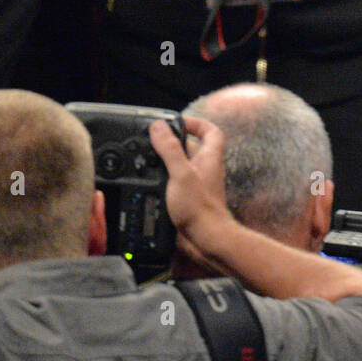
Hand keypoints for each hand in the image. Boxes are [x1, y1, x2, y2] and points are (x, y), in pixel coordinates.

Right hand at [149, 116, 231, 263]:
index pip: (211, 132)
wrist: (207, 238)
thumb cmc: (201, 209)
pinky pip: (177, 182)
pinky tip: (152, 182)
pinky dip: (165, 179)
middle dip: (175, 142)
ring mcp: (199, 185)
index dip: (197, 123)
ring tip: (150, 160)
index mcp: (210, 158)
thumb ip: (170, 149)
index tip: (178, 122)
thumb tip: (159, 127)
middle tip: (156, 141)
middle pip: (193, 148)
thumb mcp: (180, 173)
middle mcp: (206, 170)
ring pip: (183, 166)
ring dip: (168, 161)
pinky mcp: (190, 198)